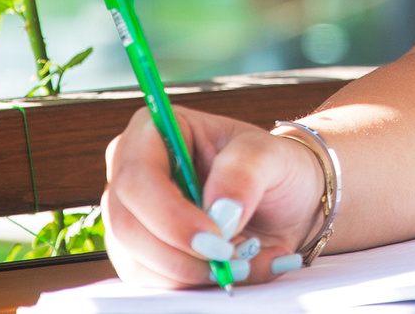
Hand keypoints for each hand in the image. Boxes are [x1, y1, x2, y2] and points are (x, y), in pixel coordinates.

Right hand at [102, 106, 323, 286]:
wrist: (287, 202)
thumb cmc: (274, 167)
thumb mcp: (271, 155)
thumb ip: (245, 171)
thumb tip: (219, 210)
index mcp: (153, 130)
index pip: (136, 177)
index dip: (169, 215)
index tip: (215, 238)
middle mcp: (132, 173)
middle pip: (127, 225)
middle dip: (182, 253)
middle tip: (232, 261)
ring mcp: (132, 216)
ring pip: (137, 261)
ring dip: (193, 272)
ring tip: (244, 261)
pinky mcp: (141, 253)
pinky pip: (152, 282)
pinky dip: (195, 284)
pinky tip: (230, 270)